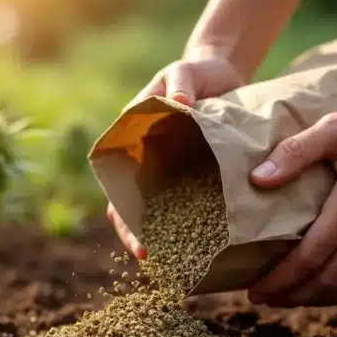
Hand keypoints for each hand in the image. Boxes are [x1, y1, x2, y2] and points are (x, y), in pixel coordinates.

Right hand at [110, 48, 247, 258]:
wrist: (218, 72)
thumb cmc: (194, 72)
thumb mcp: (183, 73)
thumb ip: (180, 87)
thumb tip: (182, 105)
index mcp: (131, 141)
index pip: (118, 186)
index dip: (124, 217)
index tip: (140, 242)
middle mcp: (145, 161)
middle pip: (133, 209)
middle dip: (139, 237)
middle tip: (154, 262)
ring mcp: (168, 170)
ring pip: (159, 211)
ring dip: (165, 236)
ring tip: (177, 264)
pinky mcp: (194, 173)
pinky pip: (189, 202)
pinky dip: (191, 224)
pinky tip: (202, 246)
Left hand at [246, 92, 336, 306]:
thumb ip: (295, 153)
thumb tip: (257, 180)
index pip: (309, 258)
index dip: (280, 280)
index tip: (255, 291)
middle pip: (329, 281)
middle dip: (293, 296)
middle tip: (265, 299)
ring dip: (320, 299)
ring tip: (292, 298)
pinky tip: (332, 289)